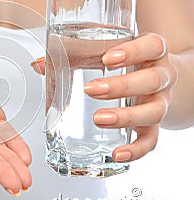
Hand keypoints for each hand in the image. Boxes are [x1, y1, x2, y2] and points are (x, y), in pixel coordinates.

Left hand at [31, 33, 177, 161]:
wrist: (155, 79)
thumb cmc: (125, 63)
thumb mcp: (105, 53)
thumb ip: (73, 55)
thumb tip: (38, 64)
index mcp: (150, 52)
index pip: (152, 46)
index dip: (134, 51)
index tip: (107, 58)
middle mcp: (160, 76)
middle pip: (152, 80)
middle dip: (121, 86)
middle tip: (91, 90)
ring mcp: (159, 102)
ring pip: (154, 111)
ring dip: (126, 117)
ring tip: (98, 119)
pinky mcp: (154, 125)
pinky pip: (151, 140)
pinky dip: (135, 150)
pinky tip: (117, 153)